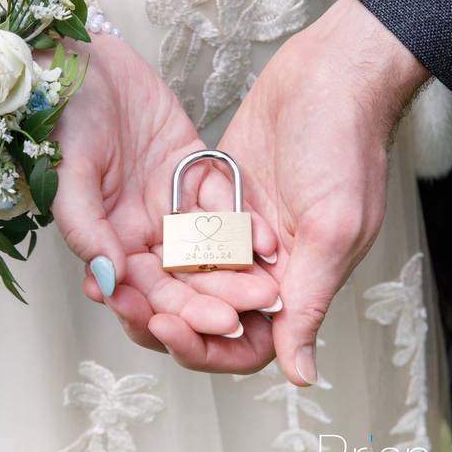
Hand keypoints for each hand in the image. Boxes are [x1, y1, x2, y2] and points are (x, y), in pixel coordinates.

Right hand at [51, 34, 279, 370]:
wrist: (86, 61)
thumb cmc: (68, 116)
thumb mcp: (69, 173)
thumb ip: (86, 228)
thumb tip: (107, 283)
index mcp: (107, 241)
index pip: (141, 292)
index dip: (172, 313)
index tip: (207, 327)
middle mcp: (142, 231)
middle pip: (181, 279)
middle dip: (211, 300)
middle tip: (245, 315)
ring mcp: (172, 205)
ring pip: (208, 250)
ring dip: (236, 273)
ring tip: (268, 292)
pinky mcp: (197, 174)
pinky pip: (224, 206)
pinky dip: (245, 226)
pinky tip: (269, 245)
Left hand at [150, 0, 428, 383]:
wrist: (332, 75)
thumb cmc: (345, 149)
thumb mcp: (332, 230)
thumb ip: (309, 302)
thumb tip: (302, 375)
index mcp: (297, 283)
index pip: (245, 342)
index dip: (206, 346)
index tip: (167, 327)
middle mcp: (265, 266)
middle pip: (206, 315)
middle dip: (164, 316)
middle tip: (123, 304)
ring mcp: (237, 232)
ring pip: (185, 278)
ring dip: (148, 285)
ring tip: (105, 282)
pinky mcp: (215, 198)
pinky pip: (177, 234)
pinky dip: (149, 243)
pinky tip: (112, 243)